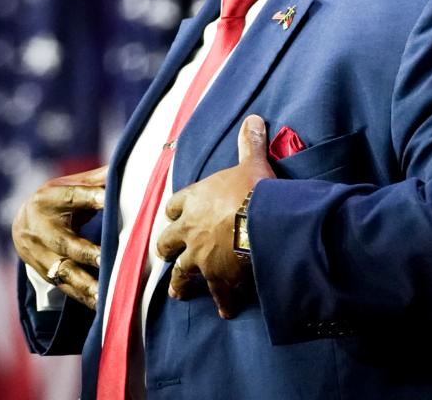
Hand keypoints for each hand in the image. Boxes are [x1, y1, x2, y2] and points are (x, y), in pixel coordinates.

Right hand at [13, 164, 106, 309]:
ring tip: (108, 296)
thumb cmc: (58, 200)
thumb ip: (98, 180)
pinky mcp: (45, 274)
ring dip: (87, 285)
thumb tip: (131, 165)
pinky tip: (102, 307)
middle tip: (110, 261)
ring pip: (64, 271)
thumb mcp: (70, 185)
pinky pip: (65, 288)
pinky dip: (84, 297)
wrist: (21, 223)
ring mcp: (40, 254)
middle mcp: (41, 227)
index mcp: (50, 198)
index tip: (110, 200)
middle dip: (88, 253)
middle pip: (66, 242)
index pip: (74, 197)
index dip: (92, 198)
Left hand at [156, 114, 274, 318]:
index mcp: (194, 200)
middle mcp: (190, 229)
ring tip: (179, 293)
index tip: (175, 215)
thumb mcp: (251, 162)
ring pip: (182, 273)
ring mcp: (200, 256)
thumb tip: (254, 119)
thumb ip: (249, 143)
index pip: (175, 205)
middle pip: (168, 241)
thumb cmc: (254, 189)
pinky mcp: (218, 278)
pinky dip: (223, 303)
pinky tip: (226, 312)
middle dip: (168, 248)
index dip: (176, 210)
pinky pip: (218, 294)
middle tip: (168, 255)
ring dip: (181, 283)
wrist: (263, 221)